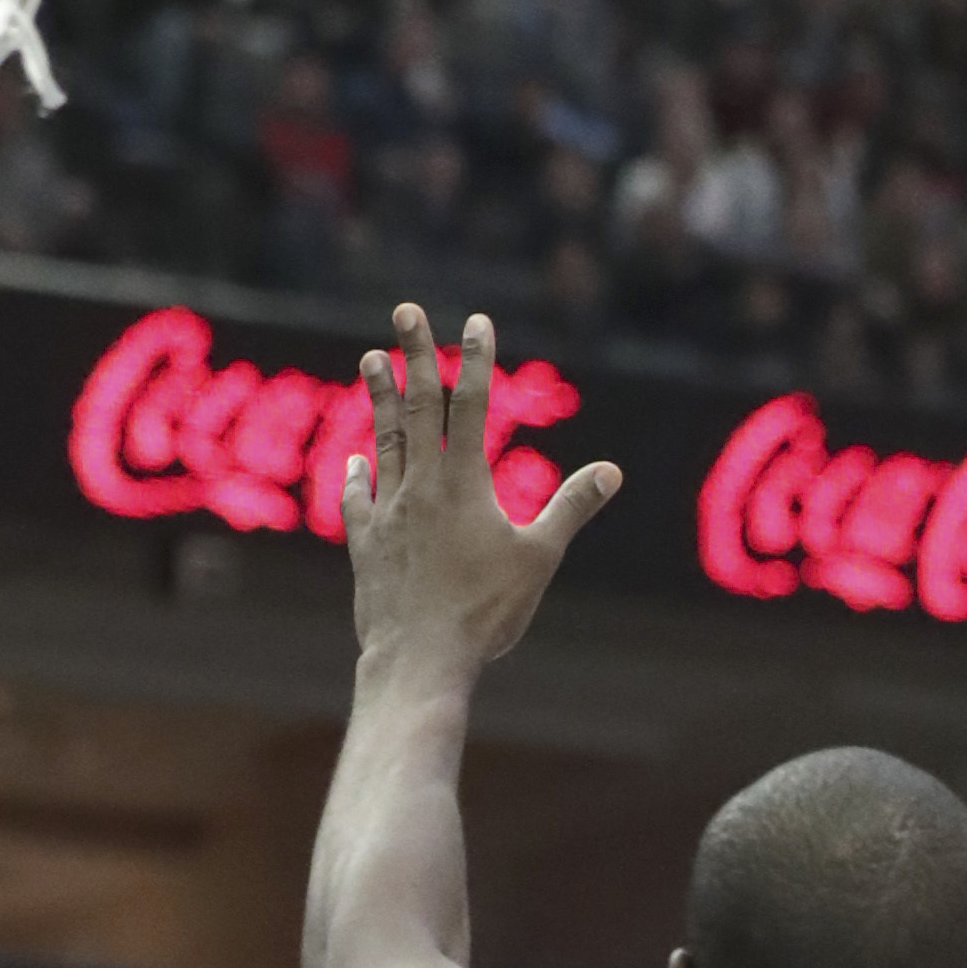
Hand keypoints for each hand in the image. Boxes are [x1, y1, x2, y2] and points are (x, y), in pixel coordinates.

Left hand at [344, 302, 620, 677]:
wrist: (419, 657)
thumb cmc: (485, 612)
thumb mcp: (539, 559)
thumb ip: (571, 508)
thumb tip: (610, 471)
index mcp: (464, 482)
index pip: (470, 404)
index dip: (475, 359)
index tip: (476, 321)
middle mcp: (421, 485)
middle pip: (417, 406)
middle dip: (414, 353)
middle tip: (405, 310)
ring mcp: (388, 511)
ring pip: (384, 440)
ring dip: (379, 397)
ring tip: (372, 359)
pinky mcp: (366, 544)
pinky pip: (359, 498)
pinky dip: (357, 474)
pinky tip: (356, 460)